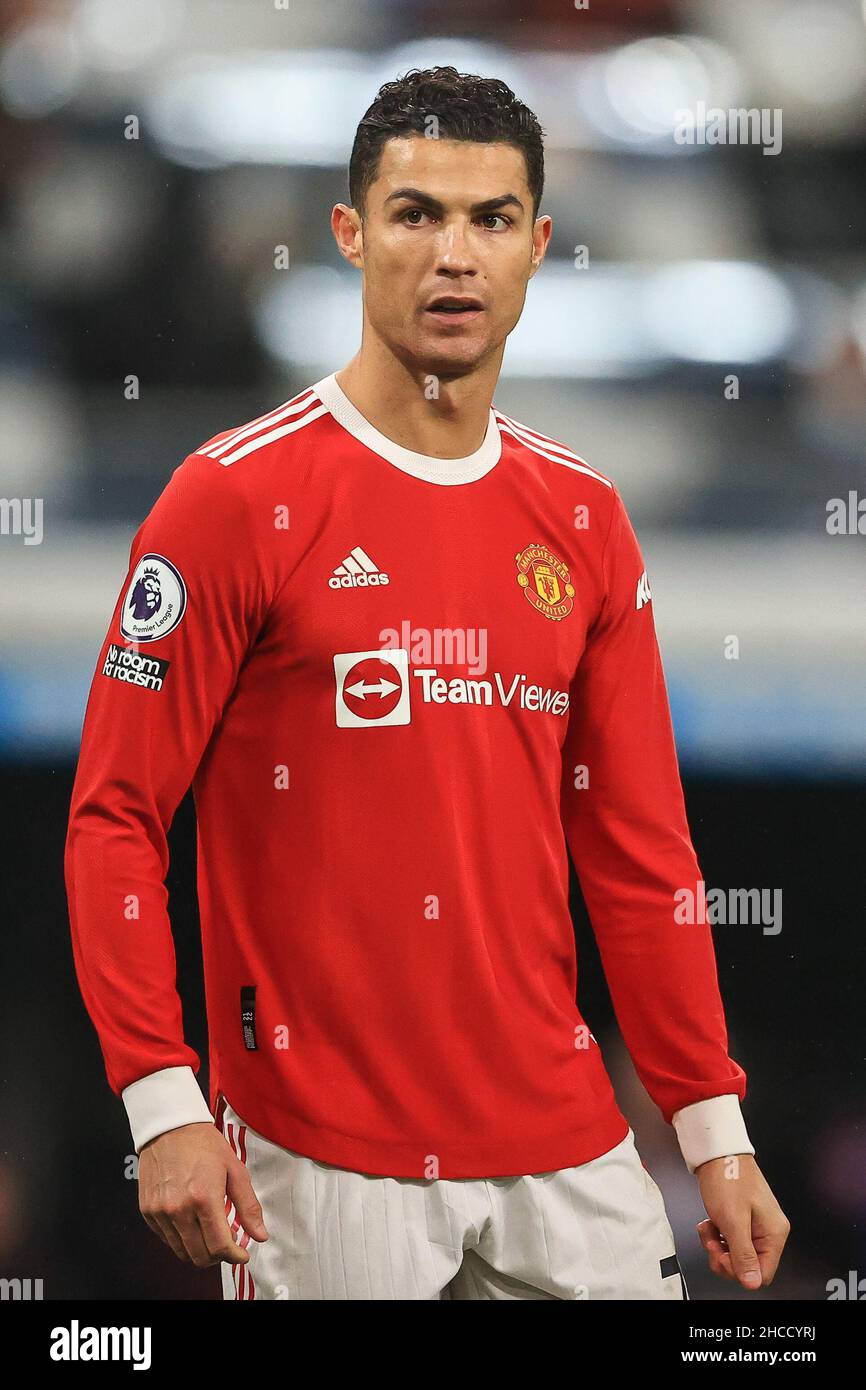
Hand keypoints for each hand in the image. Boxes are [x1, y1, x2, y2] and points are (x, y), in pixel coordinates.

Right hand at [138, 1121, 268, 1267]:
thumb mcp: (235, 1170)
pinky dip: (182, 1240)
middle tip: (228, 1244)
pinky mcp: (147, 1212)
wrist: (170, 1127)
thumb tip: (260, 1236)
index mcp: (204, 1198)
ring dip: (200, 1251)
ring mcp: (160, 1212)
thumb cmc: (204, 1145)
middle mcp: (179, 1209)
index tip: (241, 1255)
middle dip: (218, 1257)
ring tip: (211, 1234)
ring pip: (182, 1252)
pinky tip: (192, 1224)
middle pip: (200, 1256)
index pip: (220, 1246)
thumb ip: (248, 1206)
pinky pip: (167, 1240)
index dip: (234, 1256)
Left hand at [695, 1152, 789, 1289]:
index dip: (740, 1271)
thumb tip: (752, 1282)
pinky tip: (710, 1223)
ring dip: (717, 1246)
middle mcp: (768, 1231)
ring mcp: (755, 1226)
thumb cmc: (727, 1178)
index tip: (723, 1256)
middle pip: (748, 1266)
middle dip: (724, 1257)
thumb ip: (743, 1254)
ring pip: (735, 1254)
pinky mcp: (742, 1220)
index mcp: (774, 1233)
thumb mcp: (733, 1221)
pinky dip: (716, 1235)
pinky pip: (730, 1241)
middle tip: (713, 1242)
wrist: (717, 1153)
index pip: (763, 1273)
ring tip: (709, 1229)